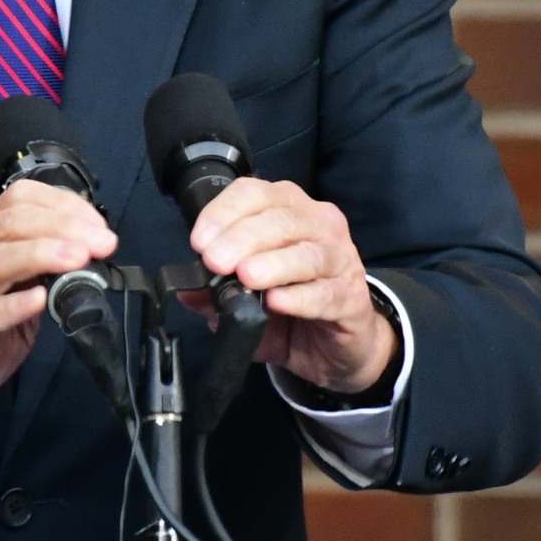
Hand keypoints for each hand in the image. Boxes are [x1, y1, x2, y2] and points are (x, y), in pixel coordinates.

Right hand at [0, 182, 116, 456]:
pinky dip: (10, 304)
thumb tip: (81, 271)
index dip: (64, 207)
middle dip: (63, 227)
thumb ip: (33, 285)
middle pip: (11, 221)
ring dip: (41, 253)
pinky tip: (37, 301)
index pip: (18, 202)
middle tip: (101, 243)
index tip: (99, 227)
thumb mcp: (0, 305)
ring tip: (77, 258)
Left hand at [188, 178, 396, 395]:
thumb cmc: (291, 307)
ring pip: (307, 254)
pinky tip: (277, 302)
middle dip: (243, 238)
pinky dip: (299, 297)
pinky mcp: (352, 298)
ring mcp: (341, 260)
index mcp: (289, 211)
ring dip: (273, 264)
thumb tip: (187, 291)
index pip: (256, 193)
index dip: (224, 212)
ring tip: (246, 276)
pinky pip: (326, 293)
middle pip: (281, 220)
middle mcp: (319, 226)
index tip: (199, 241)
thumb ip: (216, 292)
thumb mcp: (245, 300)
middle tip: (216, 261)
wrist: (336, 347)